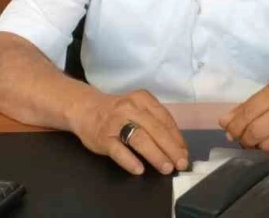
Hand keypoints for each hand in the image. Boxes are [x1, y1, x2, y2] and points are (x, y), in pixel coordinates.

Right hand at [67, 89, 188, 174]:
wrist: (84, 108)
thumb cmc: (117, 112)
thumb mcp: (137, 108)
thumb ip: (155, 122)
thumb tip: (177, 147)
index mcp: (143, 99)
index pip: (165, 119)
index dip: (177, 138)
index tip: (185, 153)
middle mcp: (130, 108)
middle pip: (155, 129)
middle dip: (171, 149)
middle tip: (181, 164)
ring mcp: (115, 122)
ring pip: (139, 138)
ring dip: (155, 154)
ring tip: (166, 168)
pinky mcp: (102, 137)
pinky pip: (118, 150)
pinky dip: (129, 160)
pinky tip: (139, 170)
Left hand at [219, 82, 268, 152]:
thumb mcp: (267, 97)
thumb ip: (244, 108)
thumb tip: (224, 123)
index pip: (247, 111)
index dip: (234, 125)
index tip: (230, 132)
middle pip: (254, 131)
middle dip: (244, 139)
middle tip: (243, 140)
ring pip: (265, 145)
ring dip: (256, 147)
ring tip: (257, 142)